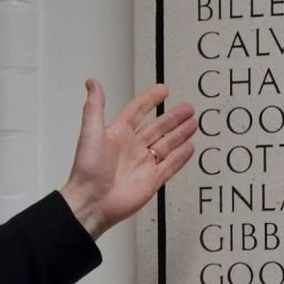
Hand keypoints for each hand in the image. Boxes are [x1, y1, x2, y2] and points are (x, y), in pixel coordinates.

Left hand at [61, 80, 199, 234]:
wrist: (92, 202)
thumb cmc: (89, 167)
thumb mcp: (91, 132)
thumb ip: (94, 107)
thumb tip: (92, 82)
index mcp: (118, 133)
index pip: (138, 111)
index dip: (150, 100)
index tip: (164, 90)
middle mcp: (133, 147)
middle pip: (158, 128)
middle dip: (173, 118)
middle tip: (189, 108)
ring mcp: (144, 164)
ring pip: (166, 145)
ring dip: (180, 134)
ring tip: (194, 124)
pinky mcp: (152, 180)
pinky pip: (170, 166)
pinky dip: (181, 157)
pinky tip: (190, 147)